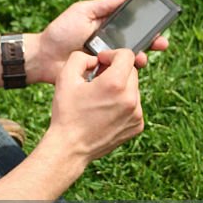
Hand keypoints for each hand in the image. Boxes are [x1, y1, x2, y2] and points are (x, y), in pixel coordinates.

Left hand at [31, 0, 168, 82]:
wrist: (43, 57)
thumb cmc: (60, 32)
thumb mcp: (82, 12)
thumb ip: (104, 5)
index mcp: (108, 27)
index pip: (133, 25)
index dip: (147, 25)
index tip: (159, 24)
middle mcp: (110, 44)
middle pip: (137, 43)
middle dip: (152, 43)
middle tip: (161, 43)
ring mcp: (107, 61)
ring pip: (130, 60)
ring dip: (139, 58)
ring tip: (141, 58)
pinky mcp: (101, 75)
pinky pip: (117, 75)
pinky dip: (125, 73)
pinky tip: (127, 72)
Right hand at [47, 48, 143, 164]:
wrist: (70, 147)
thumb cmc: (66, 113)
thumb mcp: (65, 78)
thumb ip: (80, 57)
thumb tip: (95, 58)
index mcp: (115, 83)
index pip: (127, 55)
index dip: (112, 54)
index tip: (101, 63)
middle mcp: (131, 98)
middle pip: (131, 71)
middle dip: (116, 71)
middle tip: (97, 80)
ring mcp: (136, 114)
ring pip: (133, 88)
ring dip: (120, 88)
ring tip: (100, 98)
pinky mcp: (137, 125)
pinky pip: (134, 105)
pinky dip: (123, 104)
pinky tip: (105, 111)